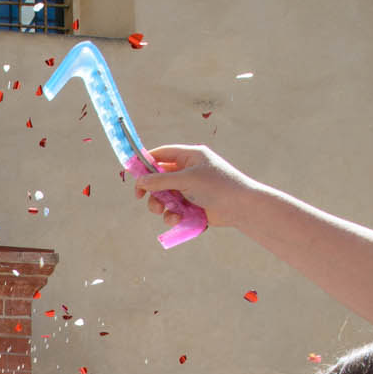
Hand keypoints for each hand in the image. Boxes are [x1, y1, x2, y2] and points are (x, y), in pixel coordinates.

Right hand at [135, 145, 259, 230]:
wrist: (241, 207)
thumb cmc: (217, 186)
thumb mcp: (187, 179)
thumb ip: (161, 180)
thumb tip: (139, 181)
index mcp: (190, 157)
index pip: (162, 154)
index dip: (145, 161)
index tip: (131, 172)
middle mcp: (189, 171)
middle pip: (159, 178)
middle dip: (151, 189)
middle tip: (140, 197)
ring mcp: (190, 190)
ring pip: (164, 197)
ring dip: (160, 205)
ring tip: (164, 211)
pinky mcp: (192, 206)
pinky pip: (174, 210)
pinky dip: (172, 215)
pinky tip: (177, 219)